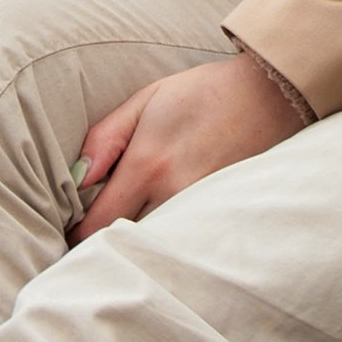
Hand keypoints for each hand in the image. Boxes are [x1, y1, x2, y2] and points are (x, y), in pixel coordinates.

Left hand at [69, 51, 305, 240]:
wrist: (268, 95)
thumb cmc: (201, 93)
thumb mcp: (146, 100)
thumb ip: (106, 138)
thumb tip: (76, 177)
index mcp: (148, 165)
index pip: (98, 225)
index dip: (78, 236)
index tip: (72, 232)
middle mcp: (174, 194)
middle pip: (124, 245)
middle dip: (105, 246)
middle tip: (95, 238)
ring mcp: (201, 210)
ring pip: (155, 248)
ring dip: (138, 246)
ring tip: (129, 235)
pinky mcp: (222, 217)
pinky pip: (184, 242)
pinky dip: (169, 242)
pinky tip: (164, 231)